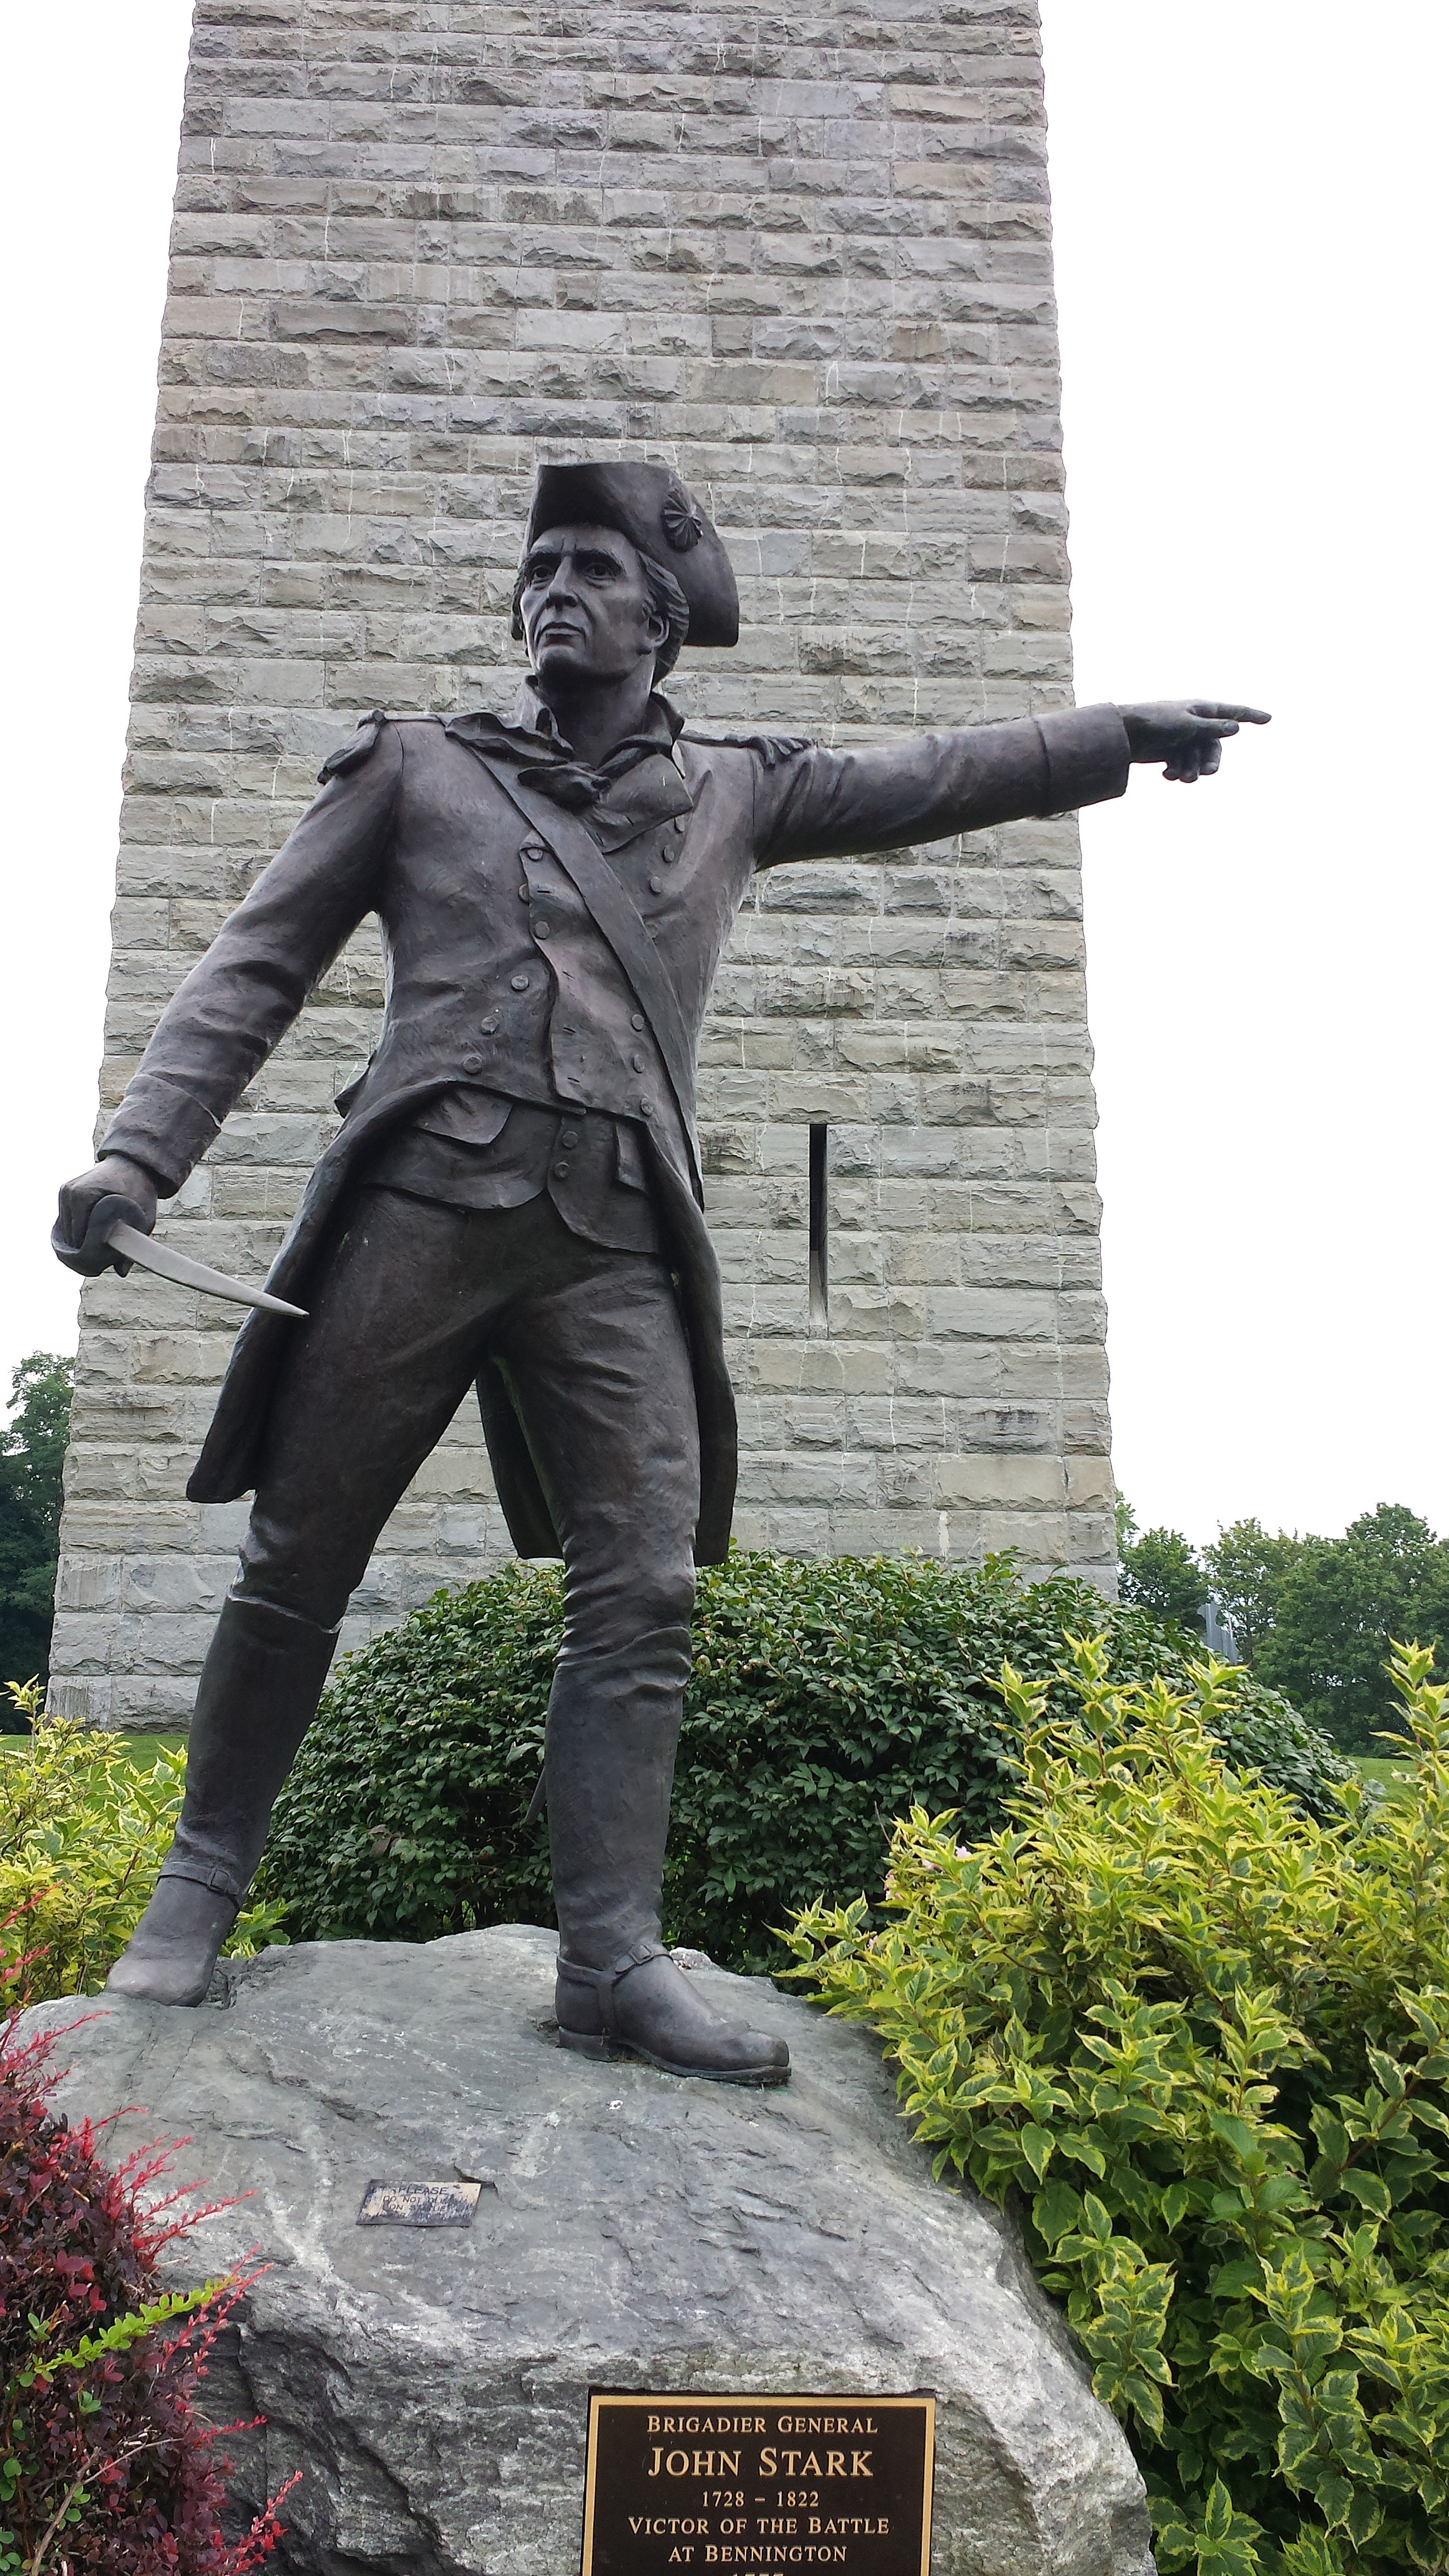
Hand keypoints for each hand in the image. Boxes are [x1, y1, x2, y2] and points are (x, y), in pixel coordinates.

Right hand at [54, 1155, 159, 1276]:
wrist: (135, 1164)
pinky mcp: (66, 1193)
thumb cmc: (141, 1190)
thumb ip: (132, 1242)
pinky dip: (76, 1232)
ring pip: (66, 1231)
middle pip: (70, 1236)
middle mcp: (70, 1193)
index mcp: (84, 1196)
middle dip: (85, 1250)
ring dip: (79, 1242)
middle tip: (105, 1257)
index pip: (79, 1238)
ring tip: (99, 1247)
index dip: (92, 1254)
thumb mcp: (144, 1218)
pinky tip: (91, 1238)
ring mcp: (65, 1192)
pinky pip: (67, 1222)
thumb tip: (121, 1272)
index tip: (107, 1261)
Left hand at [1119, 700, 1269, 781]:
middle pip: (1215, 747)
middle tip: (1208, 773)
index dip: (1252, 715)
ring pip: (1198, 761)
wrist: (1124, 733)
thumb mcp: (1186, 725)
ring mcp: (1184, 739)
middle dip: (1211, 762)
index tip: (1270, 718)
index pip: (1233, 712)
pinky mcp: (1171, 752)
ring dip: (1191, 770)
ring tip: (1179, 777)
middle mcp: (1196, 724)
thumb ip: (1211, 728)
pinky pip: (1184, 766)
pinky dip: (1177, 772)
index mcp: (1202, 710)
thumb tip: (1236, 728)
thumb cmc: (1155, 722)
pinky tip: (1166, 775)